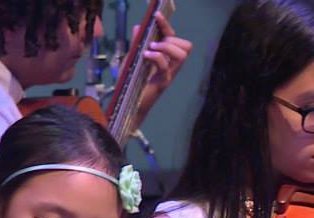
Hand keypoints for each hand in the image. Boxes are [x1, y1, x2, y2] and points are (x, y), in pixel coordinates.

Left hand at [134, 12, 192, 127]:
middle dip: (170, 39)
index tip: (156, 16)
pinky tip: (146, 56)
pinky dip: (157, 57)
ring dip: (167, 47)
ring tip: (151, 50)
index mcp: (166, 58)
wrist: (128, 104)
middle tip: (153, 44)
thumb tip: (138, 26)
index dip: (167, 25)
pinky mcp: (163, 82)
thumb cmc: (131, 83)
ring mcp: (169, 74)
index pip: (173, 38)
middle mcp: (171, 65)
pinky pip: (166, 66)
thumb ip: (136, 43)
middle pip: (186, 46)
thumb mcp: (132, 59)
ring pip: (182, 54)